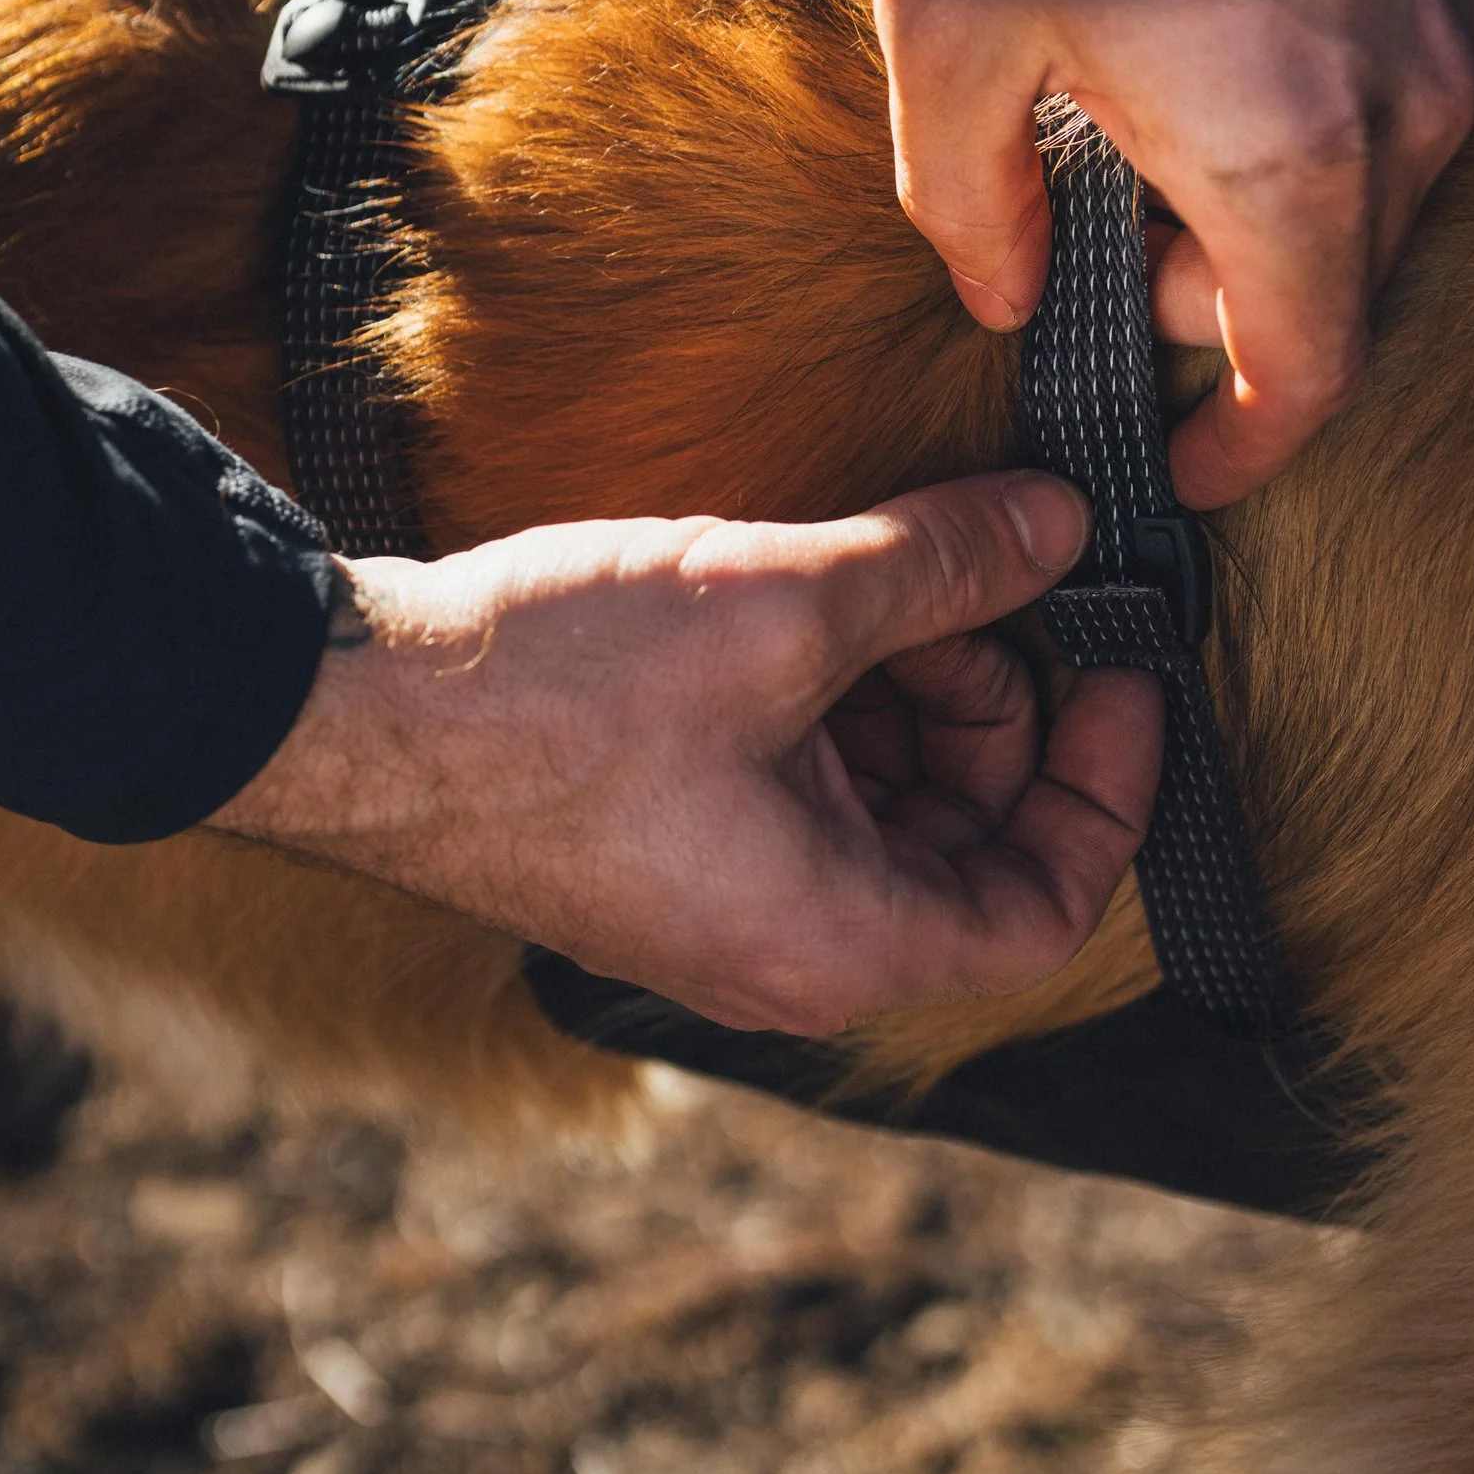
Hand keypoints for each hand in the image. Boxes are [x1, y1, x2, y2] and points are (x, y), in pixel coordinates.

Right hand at [208, 473, 1161, 1035]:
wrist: (348, 709)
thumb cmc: (552, 695)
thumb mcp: (782, 607)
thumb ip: (943, 568)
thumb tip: (1066, 525)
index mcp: (838, 940)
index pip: (1046, 905)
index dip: (1110, 782)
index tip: (1125, 664)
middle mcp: (789, 948)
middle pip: (972, 843)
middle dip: (1000, 707)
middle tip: (984, 579)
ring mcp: (723, 897)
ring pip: (889, 802)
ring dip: (912, 685)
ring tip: (880, 568)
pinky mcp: (668, 839)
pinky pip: (804, 780)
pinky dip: (832, 691)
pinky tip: (802, 594)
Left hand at [874, 0, 1473, 508]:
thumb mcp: (954, 45)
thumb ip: (969, 201)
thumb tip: (1001, 291)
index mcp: (1291, 165)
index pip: (1307, 372)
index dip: (1247, 443)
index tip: (1192, 469)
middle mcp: (1402, 111)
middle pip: (1328, 285)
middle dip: (1214, 303)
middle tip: (1103, 250)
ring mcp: (1442, 29)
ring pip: (1369, 193)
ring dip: (1262, 209)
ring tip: (1144, 134)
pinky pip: (1396, 98)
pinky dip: (1311, 126)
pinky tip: (1213, 57)